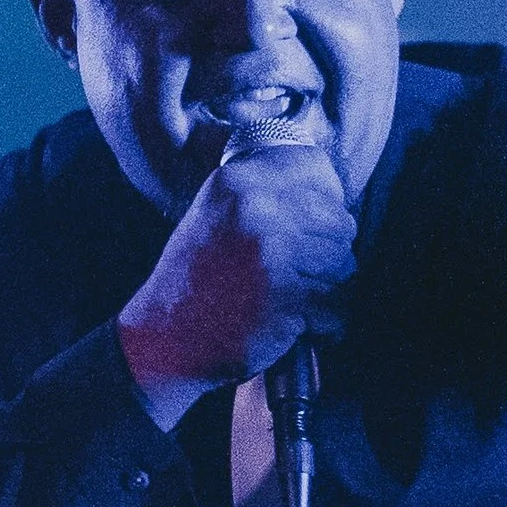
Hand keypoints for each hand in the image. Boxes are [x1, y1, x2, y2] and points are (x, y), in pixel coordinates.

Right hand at [116, 138, 355, 414]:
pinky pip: (335, 303)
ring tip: (297, 299)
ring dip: (329, 288)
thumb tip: (333, 191)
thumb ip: (269, 193)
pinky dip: (326, 322)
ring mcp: (269, 249)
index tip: (312, 227)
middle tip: (303, 275)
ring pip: (343, 263)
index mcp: (238, 180)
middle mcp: (254, 207)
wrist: (164, 338)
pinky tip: (301, 325)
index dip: (325, 202)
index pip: (316, 168)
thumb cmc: (199, 278)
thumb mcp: (219, 213)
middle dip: (330, 252)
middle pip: (338, 221)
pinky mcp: (283, 293)